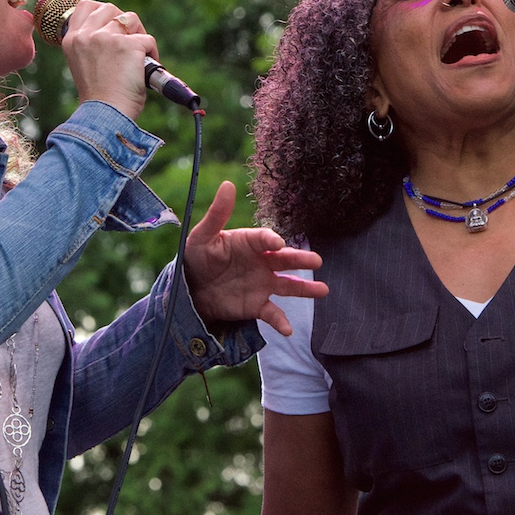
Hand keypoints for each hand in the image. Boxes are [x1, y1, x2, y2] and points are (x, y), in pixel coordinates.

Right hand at [59, 0, 154, 119]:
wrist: (104, 115)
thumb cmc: (99, 97)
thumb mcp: (84, 63)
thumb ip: (92, 44)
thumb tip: (113, 26)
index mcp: (72, 40)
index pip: (85, 6)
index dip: (102, 11)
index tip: (111, 25)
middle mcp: (87, 35)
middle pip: (110, 8)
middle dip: (123, 23)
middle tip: (128, 45)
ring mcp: (107, 38)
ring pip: (131, 19)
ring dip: (139, 36)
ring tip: (137, 57)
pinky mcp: (128, 45)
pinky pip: (148, 39)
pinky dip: (152, 53)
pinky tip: (144, 70)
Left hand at [183, 181, 326, 336]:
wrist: (190, 288)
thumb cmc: (197, 256)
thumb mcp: (203, 235)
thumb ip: (217, 214)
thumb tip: (227, 185)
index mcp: (250, 242)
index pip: (264, 239)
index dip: (271, 240)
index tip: (277, 244)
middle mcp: (261, 262)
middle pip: (285, 260)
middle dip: (301, 259)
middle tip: (317, 260)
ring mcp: (262, 284)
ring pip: (288, 285)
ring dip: (305, 288)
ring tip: (323, 290)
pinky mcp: (256, 305)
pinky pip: (272, 312)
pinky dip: (281, 321)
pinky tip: (288, 329)